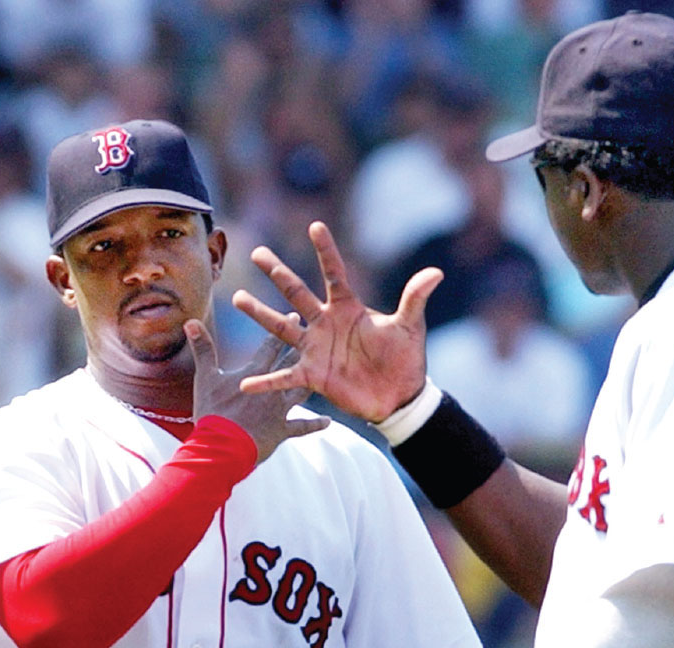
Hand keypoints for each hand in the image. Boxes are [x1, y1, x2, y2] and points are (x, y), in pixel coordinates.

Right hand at [185, 320, 328, 462]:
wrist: (221, 447)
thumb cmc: (212, 412)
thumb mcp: (205, 378)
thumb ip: (203, 349)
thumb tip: (191, 321)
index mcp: (255, 373)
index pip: (271, 346)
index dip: (283, 330)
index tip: (296, 315)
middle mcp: (273, 389)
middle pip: (292, 364)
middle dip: (303, 349)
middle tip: (318, 336)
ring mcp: (280, 410)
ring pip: (301, 392)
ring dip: (313, 382)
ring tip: (328, 373)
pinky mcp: (282, 431)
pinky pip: (303, 427)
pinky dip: (316, 424)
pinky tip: (329, 421)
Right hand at [231, 221, 442, 422]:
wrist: (399, 396)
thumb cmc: (404, 358)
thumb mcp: (409, 327)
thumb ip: (415, 298)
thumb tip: (436, 271)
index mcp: (347, 308)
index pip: (334, 273)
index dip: (326, 250)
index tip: (316, 225)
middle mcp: (326, 324)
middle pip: (296, 293)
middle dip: (277, 272)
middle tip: (257, 252)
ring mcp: (316, 349)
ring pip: (281, 328)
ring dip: (260, 314)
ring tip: (236, 298)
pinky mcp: (313, 376)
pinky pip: (285, 378)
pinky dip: (266, 382)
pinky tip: (245, 384)